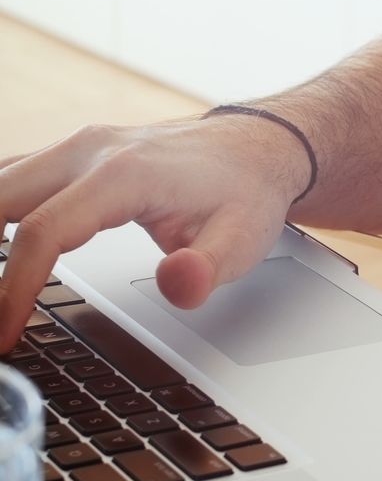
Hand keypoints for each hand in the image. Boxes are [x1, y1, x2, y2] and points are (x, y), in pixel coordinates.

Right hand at [0, 117, 308, 350]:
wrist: (257, 146)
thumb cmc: (246, 192)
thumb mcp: (243, 240)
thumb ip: (208, 268)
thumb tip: (179, 285)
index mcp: (124, 174)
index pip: (44, 233)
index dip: (14, 288)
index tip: (5, 333)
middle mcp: (89, 151)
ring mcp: (77, 147)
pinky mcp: (73, 153)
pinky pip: (11, 176)